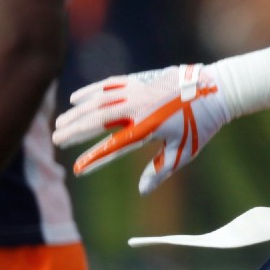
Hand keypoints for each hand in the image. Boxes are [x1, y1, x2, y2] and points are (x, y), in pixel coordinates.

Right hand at [53, 64, 231, 193]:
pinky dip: (90, 91)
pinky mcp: (138, 79)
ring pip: (98, 101)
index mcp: (147, 128)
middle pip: (97, 120)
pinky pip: (108, 85)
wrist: (214, 88)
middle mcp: (137, 108)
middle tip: (55, 141)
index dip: (94, 159)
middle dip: (74, 131)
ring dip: (77, 112)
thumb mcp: (184, 151)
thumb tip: (142, 191)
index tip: (78, 169)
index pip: (113, 147)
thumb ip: (161, 169)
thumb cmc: (201, 124)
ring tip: (60, 123)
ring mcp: (136, 91)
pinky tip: (76, 98)